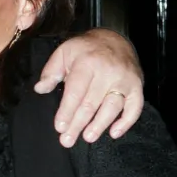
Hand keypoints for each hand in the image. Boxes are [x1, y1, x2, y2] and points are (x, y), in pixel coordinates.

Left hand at [34, 29, 143, 146]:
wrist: (115, 37)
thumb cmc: (85, 49)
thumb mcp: (64, 52)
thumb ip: (51, 71)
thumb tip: (40, 89)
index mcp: (87, 63)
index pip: (76, 92)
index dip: (67, 111)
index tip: (59, 127)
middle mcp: (108, 72)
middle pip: (91, 103)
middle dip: (78, 124)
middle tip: (67, 140)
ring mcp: (124, 80)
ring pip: (112, 107)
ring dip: (99, 125)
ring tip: (88, 137)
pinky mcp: (136, 86)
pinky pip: (135, 107)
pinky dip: (126, 122)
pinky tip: (114, 133)